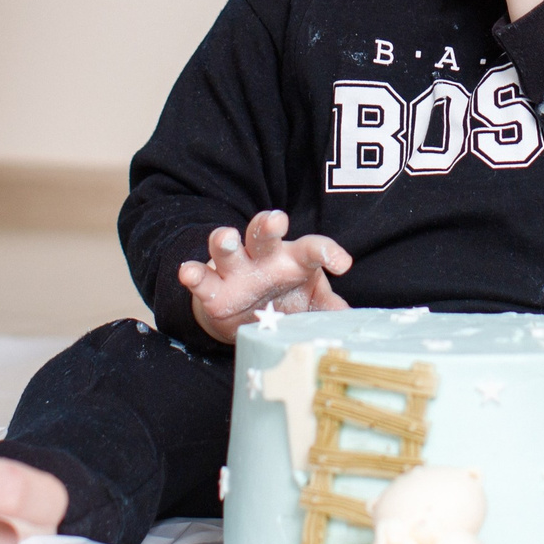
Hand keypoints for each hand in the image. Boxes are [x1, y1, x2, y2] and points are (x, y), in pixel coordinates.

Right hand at [176, 209, 350, 342]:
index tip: (342, 264)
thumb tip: (355, 323)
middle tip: (278, 220)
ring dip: (225, 241)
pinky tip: (188, 272)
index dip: (328, 251)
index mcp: (294, 259)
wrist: (246, 316)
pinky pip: (202, 279)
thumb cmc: (286, 300)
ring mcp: (236, 270)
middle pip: (264, 233)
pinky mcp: (213, 289)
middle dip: (269, 224)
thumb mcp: (312, 305)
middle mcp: (263, 258)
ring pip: (228, 248)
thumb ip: (331, 311)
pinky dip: (194, 274)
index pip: (312, 248)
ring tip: (225, 238)